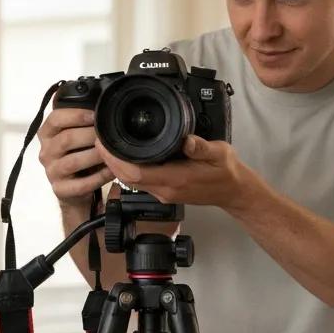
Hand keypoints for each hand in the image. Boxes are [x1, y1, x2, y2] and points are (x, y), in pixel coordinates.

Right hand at [37, 106, 112, 208]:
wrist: (73, 189)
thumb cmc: (76, 156)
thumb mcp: (74, 135)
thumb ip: (80, 120)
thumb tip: (101, 102)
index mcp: (47, 133)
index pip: (55, 119)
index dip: (76, 114)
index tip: (95, 114)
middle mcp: (46, 151)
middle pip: (66, 139)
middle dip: (91, 135)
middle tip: (108, 134)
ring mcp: (52, 172)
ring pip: (74, 161)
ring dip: (96, 156)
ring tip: (111, 153)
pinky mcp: (61, 189)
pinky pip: (81, 183)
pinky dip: (99, 177)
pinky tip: (111, 171)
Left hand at [96, 135, 256, 209]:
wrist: (233, 192)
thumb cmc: (226, 173)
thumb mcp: (219, 153)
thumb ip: (202, 147)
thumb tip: (187, 140)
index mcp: (175, 179)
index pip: (135, 173)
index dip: (115, 159)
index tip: (105, 143)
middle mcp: (165, 190)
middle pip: (126, 178)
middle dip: (109, 160)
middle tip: (100, 139)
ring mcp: (164, 193)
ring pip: (130, 182)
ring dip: (116, 165)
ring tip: (108, 145)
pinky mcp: (165, 192)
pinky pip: (139, 182)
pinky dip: (127, 170)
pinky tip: (126, 156)